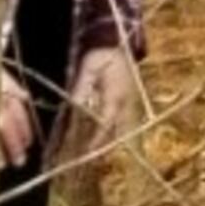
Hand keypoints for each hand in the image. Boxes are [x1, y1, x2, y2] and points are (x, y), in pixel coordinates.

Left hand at [68, 46, 140, 162]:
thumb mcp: (88, 68)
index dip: (96, 140)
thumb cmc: (101, 54)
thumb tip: (74, 105)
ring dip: (110, 143)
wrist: (117, 43)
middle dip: (104, 148)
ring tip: (96, 157)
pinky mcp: (129, 102)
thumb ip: (81, 87)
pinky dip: (113, 133)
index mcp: (116, 95)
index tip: (87, 153)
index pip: (105, 123)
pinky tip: (104, 142)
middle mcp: (126, 102)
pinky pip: (122, 122)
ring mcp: (130, 103)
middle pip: (116, 132)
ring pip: (121, 129)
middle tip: (91, 161)